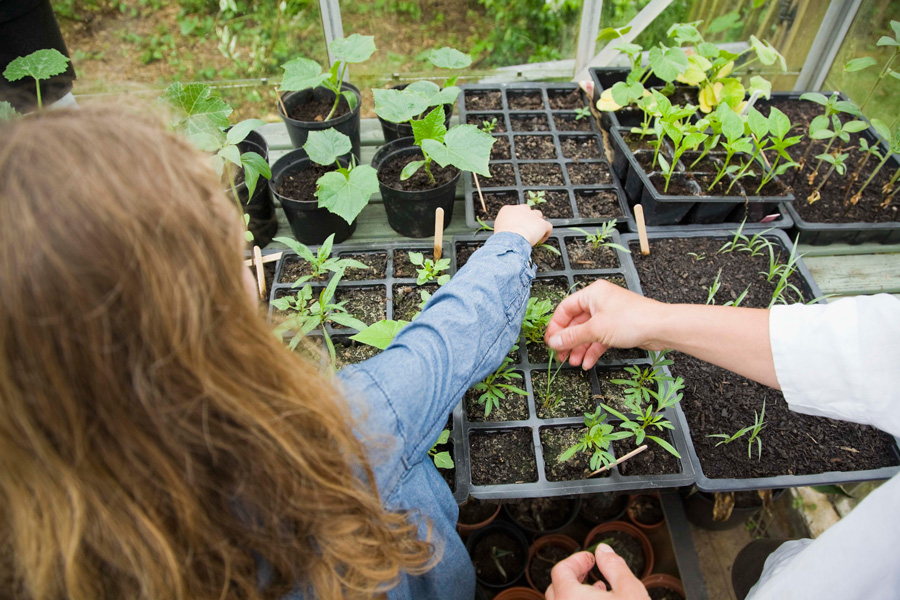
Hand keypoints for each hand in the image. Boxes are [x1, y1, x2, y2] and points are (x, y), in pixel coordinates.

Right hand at [493, 204, 551, 246]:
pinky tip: (542, 240)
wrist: (511, 238)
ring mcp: (532, 215)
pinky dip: (546, 233)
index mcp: (508, 209)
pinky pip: (548, 226)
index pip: (514, 210)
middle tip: (525, 228)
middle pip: (527, 210)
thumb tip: (507, 230)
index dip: (517, 218)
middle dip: (527, 218)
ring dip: (537, 223)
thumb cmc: (502, 236)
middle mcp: (521, 209)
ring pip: (538, 215)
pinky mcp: (541, 223)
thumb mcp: (497, 227)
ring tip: (534, 233)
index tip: (516, 226)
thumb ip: (503, 225)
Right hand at [544, 279, 663, 367]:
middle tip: (560, 355)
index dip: (556, 326)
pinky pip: (600, 339)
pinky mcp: (619, 328)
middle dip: (568, 341)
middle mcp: (600, 302)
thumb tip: (553, 342)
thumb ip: (572, 336)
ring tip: (573, 362)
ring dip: (579, 348)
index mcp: (593, 294)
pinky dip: (593, 350)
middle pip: (576, 322)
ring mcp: (610, 315)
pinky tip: (588, 363)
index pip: (566, 308)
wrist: (661, 328)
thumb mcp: (596, 329)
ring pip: (588, 333)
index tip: (550, 341)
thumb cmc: (631, 320)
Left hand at [545, 545, 649, 599]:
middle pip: (556, 587)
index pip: (560, 570)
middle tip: (591, 569)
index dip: (577, 559)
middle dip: (574, 575)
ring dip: (575, 593)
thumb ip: (614, 566)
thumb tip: (604, 550)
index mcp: (570, 597)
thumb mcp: (630, 592)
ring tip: (598, 590)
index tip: (591, 557)